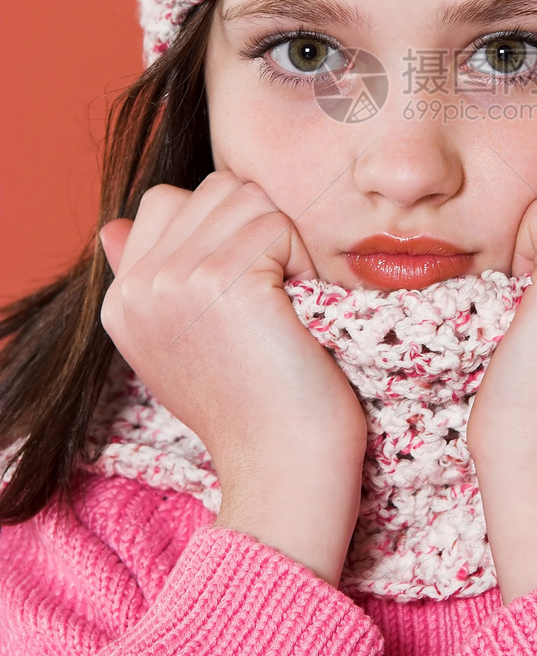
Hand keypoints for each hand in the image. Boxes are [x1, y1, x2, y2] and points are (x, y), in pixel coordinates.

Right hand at [100, 171, 366, 584]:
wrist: (284, 466)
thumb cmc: (252, 406)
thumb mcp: (179, 342)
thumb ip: (149, 280)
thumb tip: (115, 226)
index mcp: (122, 299)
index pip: (168, 200)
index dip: (223, 227)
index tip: (243, 290)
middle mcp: (139, 287)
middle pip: (214, 189)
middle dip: (257, 226)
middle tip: (271, 295)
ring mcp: (175, 281)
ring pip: (247, 197)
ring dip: (282, 239)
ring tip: (283, 301)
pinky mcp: (223, 280)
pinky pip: (277, 224)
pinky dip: (302, 258)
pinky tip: (296, 309)